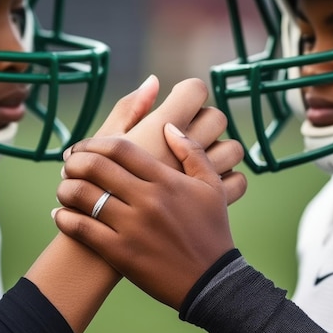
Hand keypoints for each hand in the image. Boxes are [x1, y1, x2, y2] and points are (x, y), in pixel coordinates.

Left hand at [53, 124, 246, 308]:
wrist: (213, 281)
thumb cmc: (212, 231)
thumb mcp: (212, 187)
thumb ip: (192, 152)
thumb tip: (169, 127)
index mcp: (166, 180)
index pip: (120, 148)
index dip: (93, 142)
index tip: (83, 147)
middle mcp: (147, 199)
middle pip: (95, 166)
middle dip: (74, 161)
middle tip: (68, 164)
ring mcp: (132, 227)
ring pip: (83, 196)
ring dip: (65, 188)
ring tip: (64, 188)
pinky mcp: (121, 253)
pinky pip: (82, 228)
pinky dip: (64, 218)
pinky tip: (60, 215)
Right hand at [67, 76, 242, 203]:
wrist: (101, 250)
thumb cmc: (94, 192)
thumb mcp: (104, 148)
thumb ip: (129, 111)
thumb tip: (154, 82)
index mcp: (157, 131)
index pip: (193, 91)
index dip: (190, 91)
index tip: (181, 99)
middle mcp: (185, 152)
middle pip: (215, 117)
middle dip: (205, 119)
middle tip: (189, 129)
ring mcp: (200, 180)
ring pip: (231, 149)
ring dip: (220, 149)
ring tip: (203, 156)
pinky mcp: (209, 207)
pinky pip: (238, 182)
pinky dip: (231, 178)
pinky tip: (212, 181)